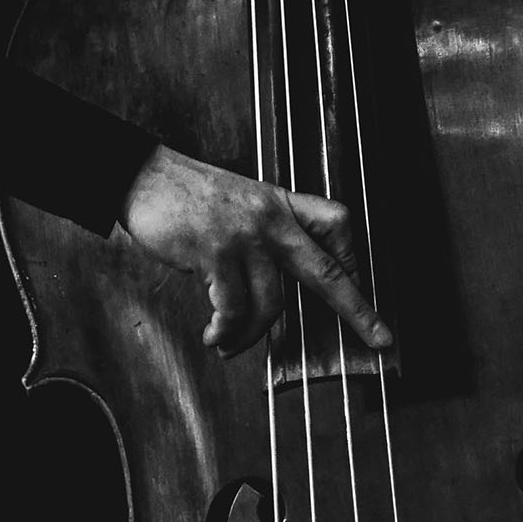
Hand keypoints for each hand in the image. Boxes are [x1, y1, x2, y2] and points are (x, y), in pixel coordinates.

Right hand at [119, 145, 392, 358]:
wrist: (144, 177)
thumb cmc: (187, 196)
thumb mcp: (240, 202)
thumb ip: (265, 230)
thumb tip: (276, 281)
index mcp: (281, 203)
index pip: (336, 223)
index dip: (353, 257)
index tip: (362, 287)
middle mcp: (272, 218)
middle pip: (326, 271)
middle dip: (357, 310)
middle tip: (379, 339)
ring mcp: (246, 235)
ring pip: (271, 304)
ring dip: (249, 335)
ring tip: (227, 344)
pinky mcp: (216, 252)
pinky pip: (233, 308)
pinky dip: (224, 330)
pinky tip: (213, 335)